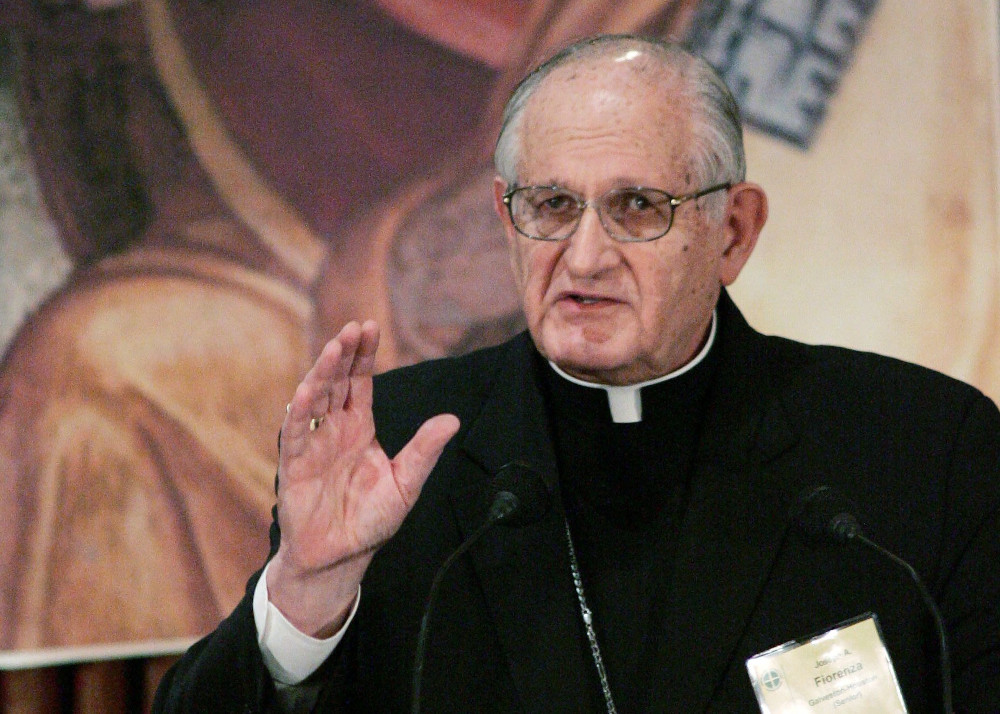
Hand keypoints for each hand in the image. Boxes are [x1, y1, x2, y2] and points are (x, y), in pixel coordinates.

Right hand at [268, 320, 459, 636]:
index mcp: (360, 427)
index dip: (363, 355)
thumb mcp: (406, 483)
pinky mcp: (294, 466)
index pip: (360, 382)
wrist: (341, 557)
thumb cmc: (372, 519)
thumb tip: (452, 420)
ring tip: (333, 349)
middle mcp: (334, 429)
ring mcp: (313, 444)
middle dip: (343, 355)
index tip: (369, 326)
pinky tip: (306, 392)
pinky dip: (299, 413)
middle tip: (352, 327)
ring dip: (322, 374)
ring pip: (315, 400)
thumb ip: (424, 451)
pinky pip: (295, 434)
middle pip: (336, 382)